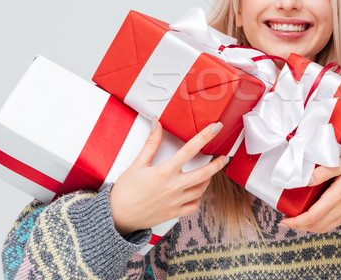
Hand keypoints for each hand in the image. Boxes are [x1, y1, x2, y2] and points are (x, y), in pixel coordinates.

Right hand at [109, 120, 227, 235]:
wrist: (116, 217)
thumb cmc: (124, 191)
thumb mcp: (137, 164)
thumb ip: (150, 144)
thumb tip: (156, 124)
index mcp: (165, 172)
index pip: (190, 150)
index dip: (205, 137)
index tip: (216, 128)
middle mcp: (174, 187)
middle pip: (204, 174)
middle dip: (217, 164)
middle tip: (224, 157)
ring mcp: (176, 202)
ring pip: (201, 190)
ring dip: (207, 180)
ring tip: (207, 173)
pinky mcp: (174, 213)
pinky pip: (193, 206)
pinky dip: (197, 199)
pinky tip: (194, 193)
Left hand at [279, 156, 340, 232]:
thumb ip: (323, 171)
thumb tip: (305, 179)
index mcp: (337, 197)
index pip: (313, 216)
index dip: (296, 221)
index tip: (284, 220)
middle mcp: (340, 210)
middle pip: (315, 225)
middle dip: (298, 226)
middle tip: (285, 221)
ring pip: (322, 228)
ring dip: (306, 227)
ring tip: (295, 221)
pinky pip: (329, 226)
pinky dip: (317, 226)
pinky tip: (310, 219)